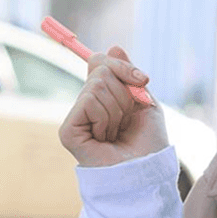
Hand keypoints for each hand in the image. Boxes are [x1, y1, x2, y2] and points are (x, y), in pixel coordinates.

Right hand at [59, 46, 169, 167]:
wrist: (146, 171)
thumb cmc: (149, 143)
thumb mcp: (144, 101)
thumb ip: (127, 75)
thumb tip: (112, 46)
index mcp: (103, 98)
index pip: (100, 63)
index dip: (121, 66)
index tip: (142, 80)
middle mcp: (86, 106)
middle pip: (100, 71)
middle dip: (124, 93)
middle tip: (128, 120)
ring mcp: (75, 119)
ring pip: (97, 86)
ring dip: (118, 110)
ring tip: (117, 133)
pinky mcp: (67, 131)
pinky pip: (88, 101)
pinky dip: (105, 117)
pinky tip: (105, 138)